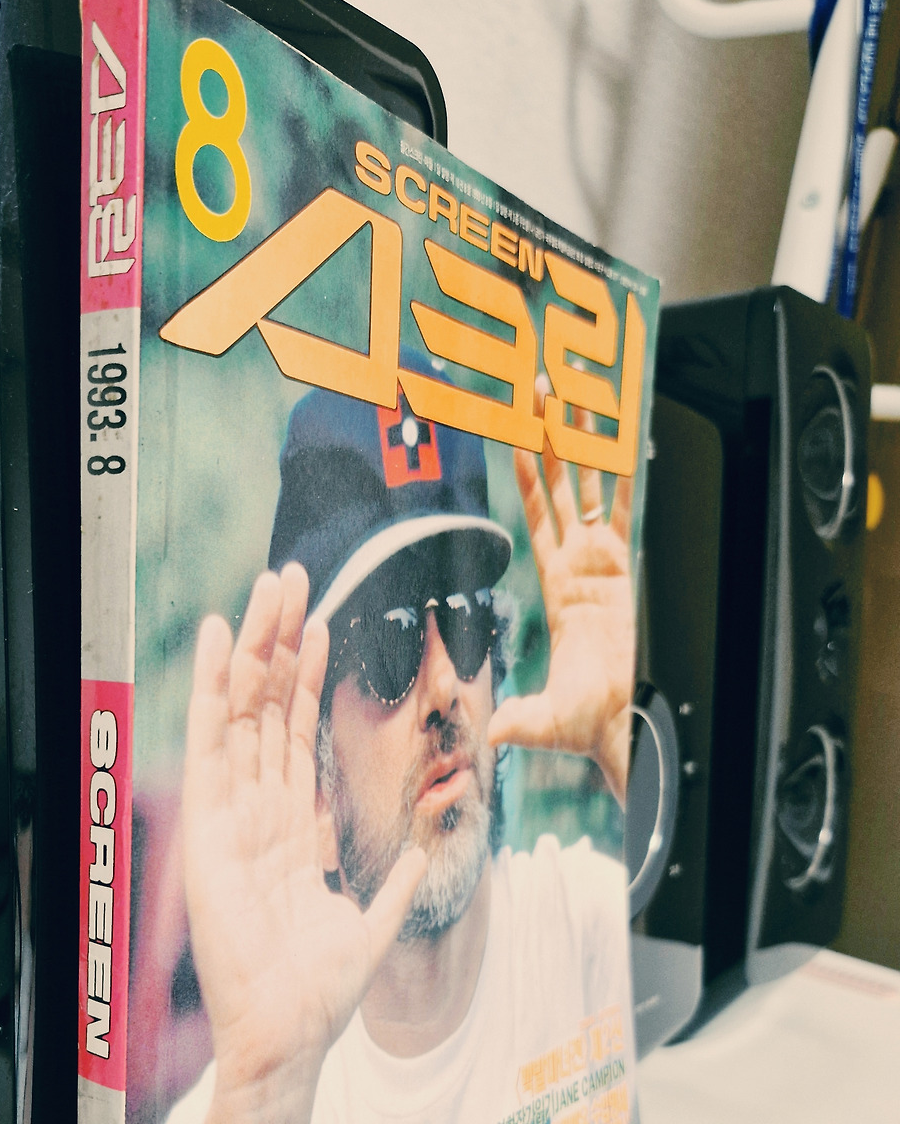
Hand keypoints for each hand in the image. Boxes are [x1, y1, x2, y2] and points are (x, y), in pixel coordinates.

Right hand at [183, 563, 424, 1120]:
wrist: (287, 1035)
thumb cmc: (318, 992)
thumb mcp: (374, 920)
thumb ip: (400, 879)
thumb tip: (428, 848)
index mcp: (291, 830)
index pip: (299, 735)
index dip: (310, 678)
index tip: (325, 625)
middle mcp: (256, 813)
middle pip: (268, 709)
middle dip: (280, 642)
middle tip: (291, 579)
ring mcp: (230, 815)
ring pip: (244, 710)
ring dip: (255, 647)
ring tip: (267, 588)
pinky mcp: (209, 826)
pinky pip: (212, 742)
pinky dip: (213, 687)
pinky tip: (220, 638)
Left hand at [487, 381, 634, 803]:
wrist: (613, 720)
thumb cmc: (578, 717)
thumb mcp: (540, 719)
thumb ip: (519, 721)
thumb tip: (493, 736)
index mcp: (552, 581)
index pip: (534, 514)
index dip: (524, 474)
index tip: (511, 432)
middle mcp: (574, 561)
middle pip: (557, 484)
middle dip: (549, 436)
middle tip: (539, 386)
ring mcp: (602, 559)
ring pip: (591, 486)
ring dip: (584, 441)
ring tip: (575, 392)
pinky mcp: (629, 566)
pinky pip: (627, 507)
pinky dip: (626, 472)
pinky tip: (624, 435)